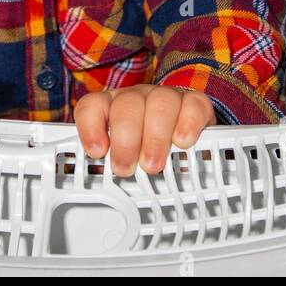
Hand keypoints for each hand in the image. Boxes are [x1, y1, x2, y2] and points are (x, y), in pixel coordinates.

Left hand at [73, 84, 214, 176]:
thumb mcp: (127, 159)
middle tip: (126, 169)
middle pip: (127, 106)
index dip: (90, 127)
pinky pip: (193, 104)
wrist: (187, 139)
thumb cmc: (148, 151)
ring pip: (160, 102)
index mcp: (112, 107)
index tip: (97, 152)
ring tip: (153, 165)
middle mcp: (137, 98)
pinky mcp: (195, 101)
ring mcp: (166, 96)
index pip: (92, 106)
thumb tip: (100, 189)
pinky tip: (183, 142)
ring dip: (155, 137)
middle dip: (125, 140)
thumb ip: (114, 165)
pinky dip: (188, 123)